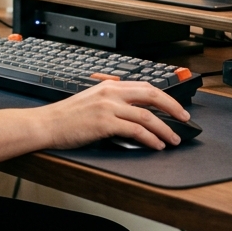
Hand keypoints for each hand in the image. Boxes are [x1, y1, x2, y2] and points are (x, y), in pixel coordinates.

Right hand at [39, 80, 190, 150]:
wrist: (47, 124)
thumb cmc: (67, 116)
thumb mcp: (91, 100)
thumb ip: (112, 101)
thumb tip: (135, 112)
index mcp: (109, 85)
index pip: (145, 86)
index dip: (164, 97)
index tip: (175, 107)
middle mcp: (111, 93)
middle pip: (151, 95)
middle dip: (172, 107)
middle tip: (184, 119)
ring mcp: (108, 107)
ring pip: (147, 116)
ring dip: (165, 129)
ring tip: (173, 139)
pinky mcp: (104, 123)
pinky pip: (135, 131)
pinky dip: (150, 139)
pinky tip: (156, 145)